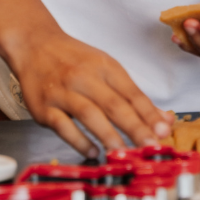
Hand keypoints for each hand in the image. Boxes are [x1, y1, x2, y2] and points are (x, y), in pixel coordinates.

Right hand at [6, 27, 171, 156]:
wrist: (36, 45)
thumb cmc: (75, 60)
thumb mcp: (106, 68)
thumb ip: (132, 95)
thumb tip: (162, 119)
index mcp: (105, 66)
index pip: (132, 92)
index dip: (148, 113)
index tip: (164, 131)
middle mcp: (86, 77)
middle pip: (114, 104)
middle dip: (135, 127)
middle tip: (151, 145)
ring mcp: (63, 92)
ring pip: (89, 114)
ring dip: (108, 135)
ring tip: (124, 153)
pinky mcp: (44, 107)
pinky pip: (63, 126)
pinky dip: (79, 141)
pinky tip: (93, 152)